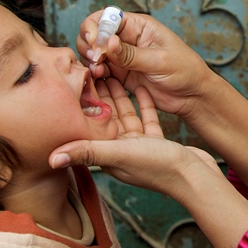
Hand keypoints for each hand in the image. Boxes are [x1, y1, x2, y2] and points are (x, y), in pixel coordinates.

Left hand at [51, 82, 222, 195]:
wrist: (195, 178)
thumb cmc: (157, 167)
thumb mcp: (119, 154)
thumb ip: (87, 153)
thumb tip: (52, 158)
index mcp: (107, 153)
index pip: (88, 125)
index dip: (81, 103)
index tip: (76, 80)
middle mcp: (120, 150)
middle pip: (104, 117)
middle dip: (98, 95)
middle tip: (92, 69)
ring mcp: (139, 146)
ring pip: (125, 115)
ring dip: (119, 95)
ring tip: (112, 73)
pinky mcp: (156, 142)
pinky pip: (146, 117)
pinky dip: (142, 102)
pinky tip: (140, 86)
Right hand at [77, 10, 215, 119]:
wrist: (192, 95)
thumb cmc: (185, 70)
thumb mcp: (159, 61)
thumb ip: (131, 54)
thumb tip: (107, 42)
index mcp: (139, 26)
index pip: (107, 17)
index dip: (95, 27)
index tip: (95, 43)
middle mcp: (127, 38)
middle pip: (95, 33)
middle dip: (88, 44)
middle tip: (94, 59)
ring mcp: (122, 57)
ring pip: (94, 53)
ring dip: (90, 60)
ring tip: (98, 70)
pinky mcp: (121, 74)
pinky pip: (101, 71)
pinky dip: (95, 74)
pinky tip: (99, 79)